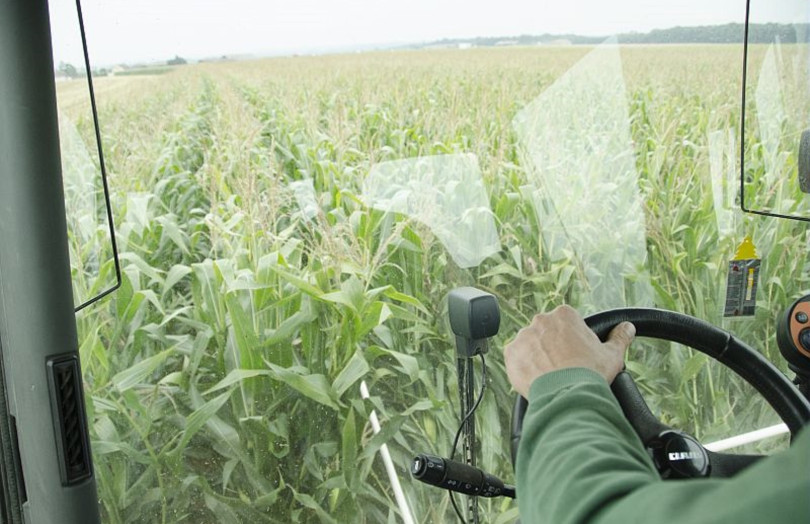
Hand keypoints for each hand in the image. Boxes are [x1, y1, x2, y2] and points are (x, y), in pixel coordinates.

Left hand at [503, 305, 635, 396]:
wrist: (567, 395)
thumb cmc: (590, 373)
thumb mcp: (612, 355)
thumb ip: (620, 338)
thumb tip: (627, 328)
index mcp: (564, 315)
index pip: (566, 324)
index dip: (572, 341)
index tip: (575, 355)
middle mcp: (541, 321)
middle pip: (546, 333)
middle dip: (553, 347)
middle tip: (563, 367)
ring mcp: (523, 336)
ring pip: (530, 345)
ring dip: (537, 357)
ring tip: (549, 375)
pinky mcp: (511, 353)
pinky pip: (516, 358)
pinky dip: (523, 367)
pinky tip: (536, 378)